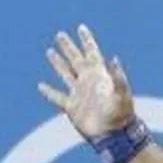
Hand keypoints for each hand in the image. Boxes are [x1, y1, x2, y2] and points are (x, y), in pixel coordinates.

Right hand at [37, 24, 134, 138]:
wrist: (113, 135)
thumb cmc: (120, 115)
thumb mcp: (122, 94)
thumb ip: (118, 77)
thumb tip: (114, 59)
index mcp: (100, 76)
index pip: (92, 53)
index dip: (87, 40)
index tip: (81, 27)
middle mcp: (88, 82)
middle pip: (76, 59)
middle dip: (69, 47)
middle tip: (60, 34)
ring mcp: (80, 94)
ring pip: (65, 74)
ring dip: (58, 63)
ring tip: (50, 51)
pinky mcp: (72, 107)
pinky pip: (57, 97)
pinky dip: (48, 92)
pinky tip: (41, 86)